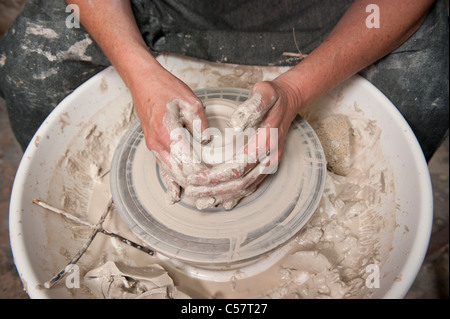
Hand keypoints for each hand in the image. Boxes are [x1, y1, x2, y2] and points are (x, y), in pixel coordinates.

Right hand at [129, 66, 208, 203]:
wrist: (143, 82)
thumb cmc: (166, 88)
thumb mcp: (191, 102)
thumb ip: (201, 125)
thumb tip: (209, 143)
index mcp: (169, 133)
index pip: (189, 164)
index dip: (204, 175)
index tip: (218, 180)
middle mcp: (158, 144)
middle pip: (180, 174)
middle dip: (198, 185)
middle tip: (215, 192)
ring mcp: (154, 147)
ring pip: (171, 174)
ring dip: (187, 185)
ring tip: (203, 197)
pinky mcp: (154, 147)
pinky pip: (163, 168)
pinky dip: (171, 182)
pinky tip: (175, 195)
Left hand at [186, 79, 302, 209]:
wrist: (290, 101)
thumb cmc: (273, 97)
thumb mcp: (265, 92)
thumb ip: (253, 106)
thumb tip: (236, 125)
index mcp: (265, 142)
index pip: (237, 167)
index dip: (215, 176)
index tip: (195, 177)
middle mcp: (269, 158)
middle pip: (239, 183)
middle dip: (213, 190)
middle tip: (191, 191)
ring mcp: (269, 164)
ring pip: (245, 188)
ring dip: (221, 196)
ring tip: (200, 200)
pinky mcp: (267, 166)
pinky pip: (251, 186)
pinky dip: (235, 196)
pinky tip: (221, 202)